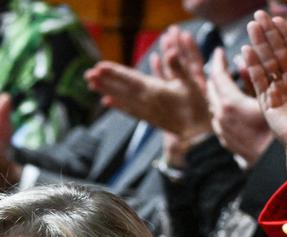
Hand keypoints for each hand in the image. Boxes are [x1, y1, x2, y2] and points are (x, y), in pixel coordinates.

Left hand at [85, 27, 209, 140]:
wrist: (199, 134)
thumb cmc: (198, 107)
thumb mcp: (191, 84)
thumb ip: (178, 68)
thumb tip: (168, 52)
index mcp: (155, 91)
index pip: (129, 79)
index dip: (114, 72)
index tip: (99, 66)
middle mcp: (146, 102)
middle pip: (121, 89)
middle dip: (104, 81)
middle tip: (87, 75)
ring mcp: (146, 111)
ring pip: (122, 99)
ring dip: (106, 91)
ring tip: (92, 85)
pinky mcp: (149, 119)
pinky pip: (129, 110)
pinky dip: (117, 105)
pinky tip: (108, 103)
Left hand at [207, 48, 271, 166]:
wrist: (270, 164)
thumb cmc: (275, 130)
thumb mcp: (268, 99)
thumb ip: (253, 77)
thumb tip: (242, 58)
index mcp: (228, 103)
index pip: (217, 75)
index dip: (218, 61)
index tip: (219, 51)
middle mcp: (219, 116)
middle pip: (211, 89)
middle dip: (215, 75)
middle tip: (221, 65)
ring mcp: (220, 129)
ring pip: (213, 105)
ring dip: (217, 92)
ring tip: (225, 84)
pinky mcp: (224, 139)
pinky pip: (218, 118)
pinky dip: (221, 107)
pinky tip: (230, 107)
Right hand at [244, 10, 286, 204]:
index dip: (284, 34)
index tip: (277, 17)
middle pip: (276, 52)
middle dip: (267, 33)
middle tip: (258, 14)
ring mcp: (276, 91)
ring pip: (266, 62)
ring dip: (258, 44)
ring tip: (251, 26)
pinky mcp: (267, 103)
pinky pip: (259, 81)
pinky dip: (252, 66)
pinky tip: (246, 51)